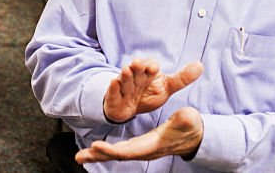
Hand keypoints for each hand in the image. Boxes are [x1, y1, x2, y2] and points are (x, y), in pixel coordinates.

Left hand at [77, 106, 204, 163]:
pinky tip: (95, 150)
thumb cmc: (191, 126)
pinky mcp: (140, 145)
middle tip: (80, 156)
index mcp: (154, 144)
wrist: (194, 135)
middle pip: (118, 154)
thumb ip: (185, 119)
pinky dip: (106, 149)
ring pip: (117, 153)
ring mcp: (142, 148)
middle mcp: (145, 149)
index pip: (130, 150)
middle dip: (99, 155)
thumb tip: (184, 117)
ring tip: (81, 156)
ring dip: (98, 155)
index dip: (113, 150)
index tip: (97, 146)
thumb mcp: (189, 119)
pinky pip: (120, 149)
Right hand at [102, 58, 202, 123]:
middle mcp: (136, 77)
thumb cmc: (148, 94)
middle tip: (137, 64)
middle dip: (137, 67)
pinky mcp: (114, 96)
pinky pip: (113, 91)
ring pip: (125, 78)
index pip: (150, 66)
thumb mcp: (167, 88)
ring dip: (125, 75)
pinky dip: (113, 87)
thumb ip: (182, 78)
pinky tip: (113, 83)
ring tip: (126, 71)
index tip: (154, 68)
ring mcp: (124, 86)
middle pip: (136, 70)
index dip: (152, 66)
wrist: (128, 108)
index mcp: (148, 73)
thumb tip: (201, 65)